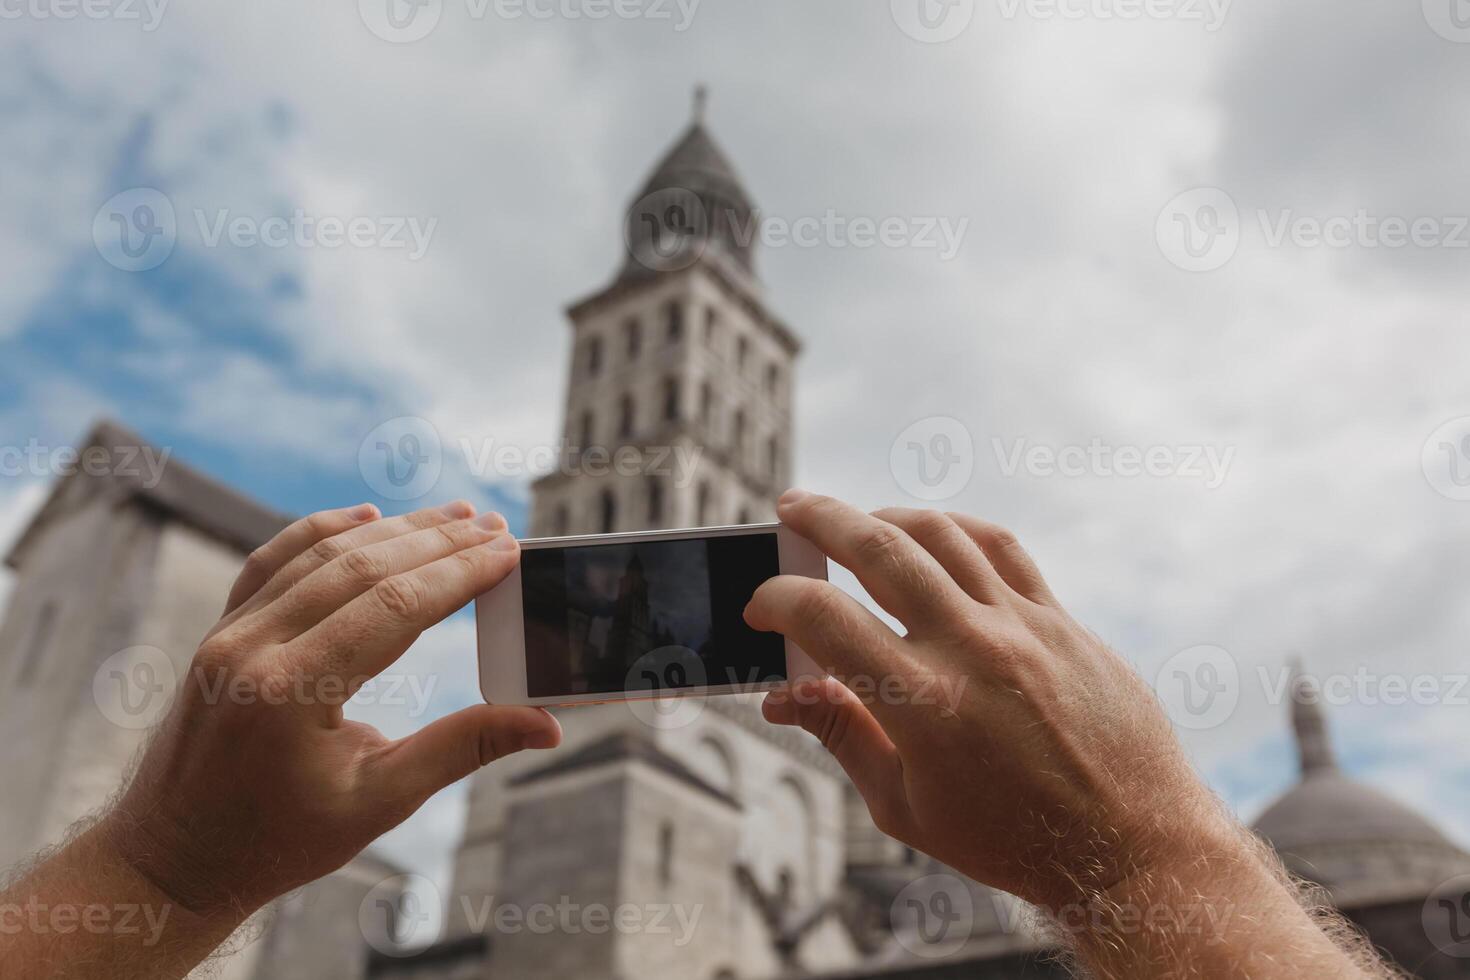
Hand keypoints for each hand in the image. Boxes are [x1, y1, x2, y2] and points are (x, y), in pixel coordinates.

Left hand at [102, 501, 561, 918]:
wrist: (174, 860)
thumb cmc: (279, 842)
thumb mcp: (379, 803)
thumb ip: (461, 748)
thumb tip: (545, 725)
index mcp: (290, 692)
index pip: (394, 607)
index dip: (459, 574)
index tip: (508, 551)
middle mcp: (251, 648)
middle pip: (361, 567)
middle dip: (436, 541)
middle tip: (495, 526)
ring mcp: (227, 634)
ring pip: (320, 554)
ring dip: (392, 530)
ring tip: (452, 517)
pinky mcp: (219, 632)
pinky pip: (273, 560)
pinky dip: (322, 531)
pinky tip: (366, 514)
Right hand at [746, 491, 1232, 909]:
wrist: (1129, 846)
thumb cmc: (1011, 840)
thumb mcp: (904, 807)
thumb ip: (841, 735)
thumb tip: (781, 695)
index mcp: (922, 705)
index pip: (825, 620)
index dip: (777, 602)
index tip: (761, 607)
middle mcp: (972, 650)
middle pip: (878, 550)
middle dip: (820, 519)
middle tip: (788, 509)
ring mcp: (1023, 627)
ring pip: (940, 534)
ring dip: (883, 516)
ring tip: (852, 520)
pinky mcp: (1061, 621)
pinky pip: (1001, 548)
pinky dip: (955, 530)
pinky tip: (931, 534)